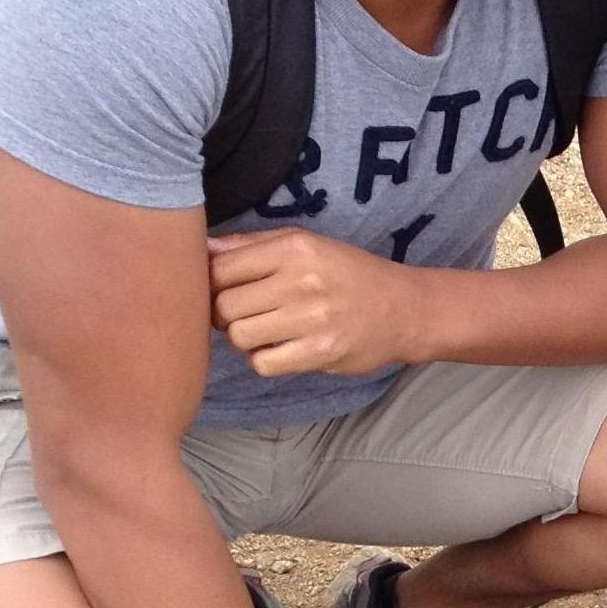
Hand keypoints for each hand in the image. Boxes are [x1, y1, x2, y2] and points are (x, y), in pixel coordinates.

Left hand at [209, 229, 419, 379]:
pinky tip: (280, 349)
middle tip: (246, 313)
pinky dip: (264, 360)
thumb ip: (253, 244)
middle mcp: (301, 280)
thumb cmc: (348, 274)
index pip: (220, 268)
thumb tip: (202, 247)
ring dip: (244, 339)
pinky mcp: (319, 353)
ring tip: (264, 331)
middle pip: (224, 306)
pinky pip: (262, 364)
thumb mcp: (307, 243)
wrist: (404, 309)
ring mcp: (311, 319)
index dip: (212, 283)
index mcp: (294, 247)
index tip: (225, 290)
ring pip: (238, 337)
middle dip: (226, 314)